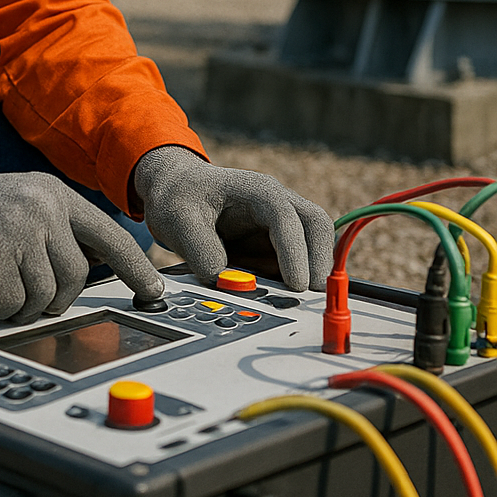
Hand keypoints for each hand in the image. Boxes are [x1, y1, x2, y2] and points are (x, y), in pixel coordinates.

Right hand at [0, 164, 164, 322]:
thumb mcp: (22, 211)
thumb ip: (58, 233)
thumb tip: (96, 272)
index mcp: (53, 194)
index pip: (109, 235)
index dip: (136, 267)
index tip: (154, 291)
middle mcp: (41, 204)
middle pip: (76, 277)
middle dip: (53, 298)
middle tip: (22, 292)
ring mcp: (16, 224)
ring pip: (45, 294)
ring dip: (20, 305)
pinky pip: (11, 302)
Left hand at [133, 145, 333, 291]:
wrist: (177, 191)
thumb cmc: (180, 197)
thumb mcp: (177, 220)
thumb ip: (201, 250)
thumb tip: (226, 281)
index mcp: (257, 190)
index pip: (286, 218)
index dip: (294, 252)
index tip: (296, 285)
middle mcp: (277, 204)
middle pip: (315, 226)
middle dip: (320, 262)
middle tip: (313, 300)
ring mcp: (280, 224)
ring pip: (313, 245)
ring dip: (312, 274)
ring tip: (300, 306)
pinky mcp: (276, 245)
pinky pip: (295, 263)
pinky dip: (294, 282)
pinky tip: (282, 302)